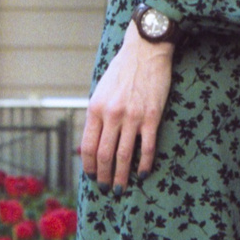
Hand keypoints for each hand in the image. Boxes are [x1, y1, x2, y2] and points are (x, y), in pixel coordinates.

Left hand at [81, 27, 173, 187]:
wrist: (145, 50)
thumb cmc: (122, 69)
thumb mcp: (101, 90)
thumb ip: (97, 114)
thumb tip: (94, 139)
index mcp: (95, 108)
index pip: (87, 146)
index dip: (88, 166)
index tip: (91, 176)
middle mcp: (111, 114)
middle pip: (104, 155)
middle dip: (103, 176)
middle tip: (105, 189)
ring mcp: (132, 117)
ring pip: (124, 155)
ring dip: (121, 176)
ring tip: (121, 189)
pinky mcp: (151, 116)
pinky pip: (146, 147)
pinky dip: (143, 164)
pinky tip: (142, 173)